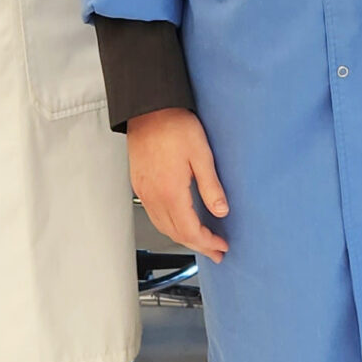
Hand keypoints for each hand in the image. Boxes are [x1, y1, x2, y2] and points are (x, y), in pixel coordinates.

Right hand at [127, 107, 229, 260]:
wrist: (148, 109)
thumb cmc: (174, 126)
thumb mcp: (202, 155)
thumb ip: (211, 187)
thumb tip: (221, 211)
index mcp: (170, 192)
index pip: (190, 231)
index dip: (207, 242)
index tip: (222, 245)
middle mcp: (153, 196)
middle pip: (176, 233)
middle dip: (198, 246)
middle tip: (216, 252)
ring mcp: (144, 192)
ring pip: (163, 226)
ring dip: (183, 238)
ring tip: (201, 242)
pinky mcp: (139, 184)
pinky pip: (154, 215)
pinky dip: (169, 226)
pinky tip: (180, 223)